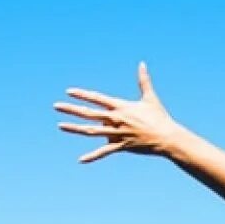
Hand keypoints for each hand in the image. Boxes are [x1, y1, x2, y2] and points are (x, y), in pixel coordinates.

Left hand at [54, 61, 182, 162]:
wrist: (167, 137)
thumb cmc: (160, 117)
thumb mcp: (150, 98)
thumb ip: (143, 80)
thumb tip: (142, 63)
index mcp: (121, 106)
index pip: (97, 98)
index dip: (83, 94)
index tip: (69, 91)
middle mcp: (116, 119)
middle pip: (89, 113)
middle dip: (71, 109)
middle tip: (56, 106)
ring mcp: (118, 133)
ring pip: (92, 131)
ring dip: (75, 128)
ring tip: (60, 126)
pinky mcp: (122, 146)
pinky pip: (104, 151)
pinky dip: (93, 156)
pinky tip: (81, 160)